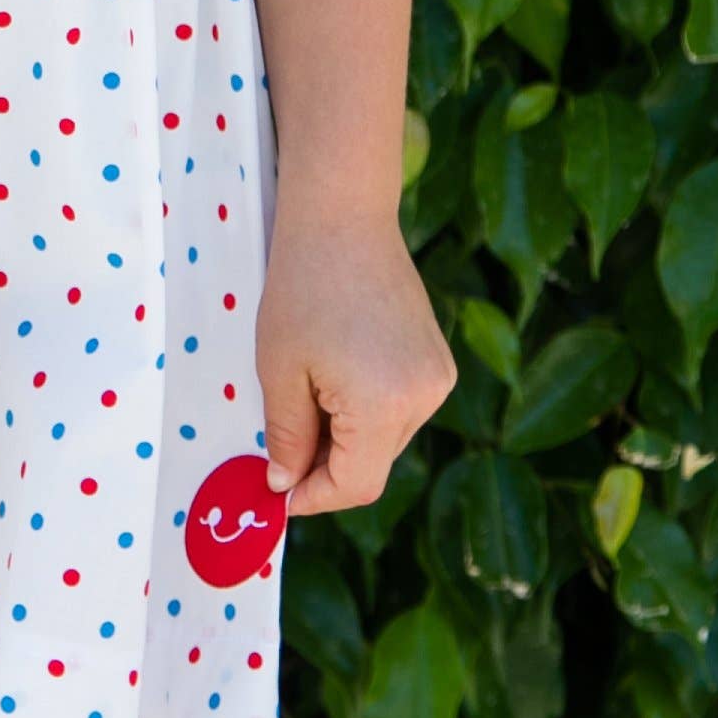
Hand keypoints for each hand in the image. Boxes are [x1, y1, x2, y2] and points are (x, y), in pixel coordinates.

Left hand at [255, 210, 455, 515]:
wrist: (343, 219)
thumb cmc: (302, 288)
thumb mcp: (280, 370)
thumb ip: (285, 437)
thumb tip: (285, 483)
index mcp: (384, 405)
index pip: (355, 485)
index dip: (314, 497)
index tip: (279, 492)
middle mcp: (424, 398)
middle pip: (372, 465)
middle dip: (325, 465)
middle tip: (281, 442)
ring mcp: (438, 379)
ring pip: (385, 440)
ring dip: (346, 437)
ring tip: (308, 392)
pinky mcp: (439, 362)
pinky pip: (400, 409)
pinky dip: (366, 410)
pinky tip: (337, 373)